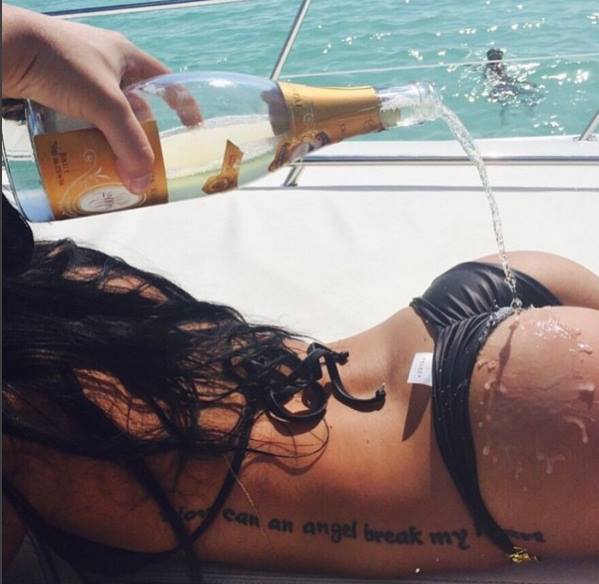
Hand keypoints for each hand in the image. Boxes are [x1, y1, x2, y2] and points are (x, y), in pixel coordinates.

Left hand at [2, 5, 200, 192]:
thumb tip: (141, 183)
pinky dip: (89, 138)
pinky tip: (88, 155)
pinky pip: (83, 119)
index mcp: (126, 57)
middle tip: (145, 161)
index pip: (166, 81)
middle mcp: (106, 64)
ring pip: (107, 116)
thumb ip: (128, 144)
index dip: (183, 104)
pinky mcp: (57, 88)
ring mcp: (80, 76)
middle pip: (135, 107)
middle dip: (140, 136)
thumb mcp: (105, 104)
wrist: (4, 47)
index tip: (193, 128)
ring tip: (116, 166)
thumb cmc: (60, 62)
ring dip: (113, 141)